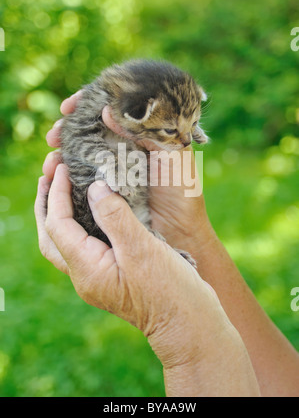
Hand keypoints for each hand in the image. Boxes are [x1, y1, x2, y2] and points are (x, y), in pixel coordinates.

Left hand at [35, 163, 259, 395]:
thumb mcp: (142, 248)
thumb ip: (114, 216)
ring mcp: (97, 279)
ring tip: (61, 189)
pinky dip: (78, 224)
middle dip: (46, 206)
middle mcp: (86, 276)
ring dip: (58, 215)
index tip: (64, 168)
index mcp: (88, 270)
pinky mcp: (110, 276)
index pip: (58, 225)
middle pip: (51, 238)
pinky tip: (90, 210)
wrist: (188, 324)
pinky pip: (82, 246)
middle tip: (48, 176)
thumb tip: (94, 188)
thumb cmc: (169, 289)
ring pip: (64, 243)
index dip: (57, 194)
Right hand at [45, 92, 213, 259]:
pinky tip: (53, 171)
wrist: (182, 230)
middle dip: (69, 128)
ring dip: (62, 151)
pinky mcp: (106, 191)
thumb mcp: (169, 154)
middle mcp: (125, 148)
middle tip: (55, 133)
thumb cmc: (182, 189)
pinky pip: (81, 176)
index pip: (112, 110)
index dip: (89, 104)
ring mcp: (113, 169)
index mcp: (142, 134)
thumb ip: (144, 130)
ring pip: (81, 153)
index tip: (70, 106)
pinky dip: (65, 173)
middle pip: (91, 130)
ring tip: (52, 154)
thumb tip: (107, 111)